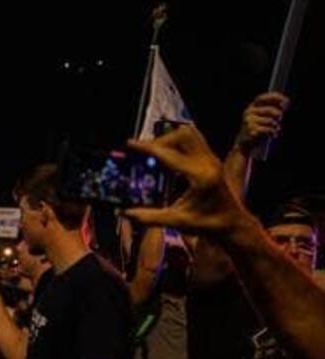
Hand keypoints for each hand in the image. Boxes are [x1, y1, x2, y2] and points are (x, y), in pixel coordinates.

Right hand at [125, 125, 249, 235]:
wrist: (232, 224)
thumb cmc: (208, 224)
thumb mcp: (177, 222)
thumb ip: (150, 217)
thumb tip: (125, 213)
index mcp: (200, 177)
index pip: (169, 154)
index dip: (148, 148)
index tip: (131, 144)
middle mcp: (208, 163)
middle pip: (182, 135)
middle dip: (161, 140)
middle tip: (145, 152)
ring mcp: (212, 159)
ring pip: (190, 134)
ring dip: (170, 138)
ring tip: (156, 152)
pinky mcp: (212, 160)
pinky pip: (194, 141)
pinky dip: (178, 143)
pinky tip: (167, 156)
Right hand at [234, 91, 289, 153]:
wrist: (245, 144)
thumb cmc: (259, 129)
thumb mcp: (265, 117)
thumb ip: (273, 109)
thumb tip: (286, 103)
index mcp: (252, 107)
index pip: (263, 98)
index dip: (275, 97)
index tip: (287, 101)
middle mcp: (249, 112)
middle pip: (270, 110)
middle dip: (278, 115)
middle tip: (280, 119)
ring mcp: (249, 121)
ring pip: (271, 121)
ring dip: (275, 126)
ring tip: (273, 130)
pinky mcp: (251, 130)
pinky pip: (269, 129)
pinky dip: (273, 133)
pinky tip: (270, 135)